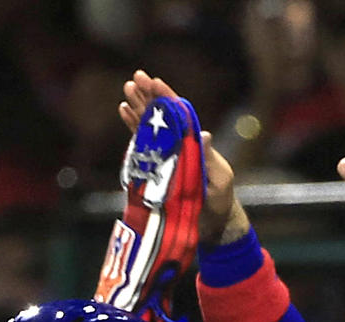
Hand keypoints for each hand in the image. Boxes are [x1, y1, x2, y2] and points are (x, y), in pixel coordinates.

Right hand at [120, 71, 246, 245]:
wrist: (211, 223)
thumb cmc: (220, 199)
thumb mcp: (219, 178)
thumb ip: (209, 157)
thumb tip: (205, 133)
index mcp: (195, 142)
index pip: (180, 113)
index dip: (167, 97)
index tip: (155, 81)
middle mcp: (179, 143)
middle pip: (162, 114)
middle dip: (149, 95)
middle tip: (136, 77)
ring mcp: (167, 153)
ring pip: (150, 124)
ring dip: (138, 106)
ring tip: (127, 89)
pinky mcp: (157, 165)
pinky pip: (142, 143)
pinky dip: (133, 127)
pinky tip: (124, 111)